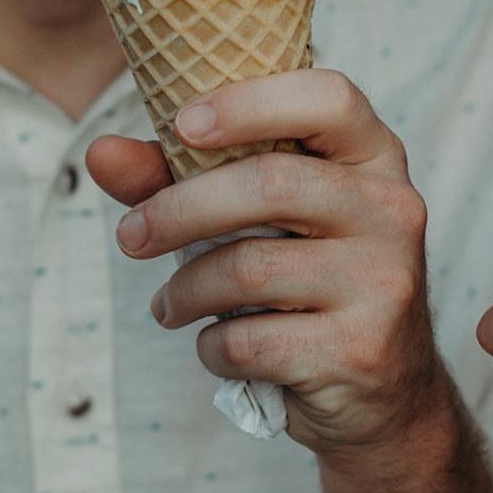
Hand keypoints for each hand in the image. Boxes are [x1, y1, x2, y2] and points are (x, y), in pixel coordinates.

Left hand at [87, 69, 451, 458]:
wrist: (383, 394)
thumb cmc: (307, 281)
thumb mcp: (262, 217)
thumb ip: (183, 176)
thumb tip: (101, 152)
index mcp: (374, 158)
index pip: (329, 98)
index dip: (251, 102)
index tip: (183, 124)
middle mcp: (392, 210)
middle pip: (270, 184)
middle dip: (179, 210)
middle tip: (132, 236)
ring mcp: (383, 282)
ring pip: (249, 268)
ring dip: (186, 291)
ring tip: (169, 306)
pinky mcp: (359, 350)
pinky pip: (250, 340)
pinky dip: (213, 346)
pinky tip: (219, 346)